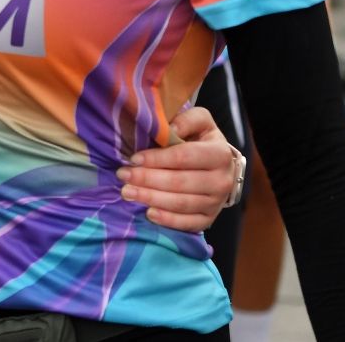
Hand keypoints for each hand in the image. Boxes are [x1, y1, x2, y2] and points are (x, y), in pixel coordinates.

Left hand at [116, 106, 237, 231]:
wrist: (222, 167)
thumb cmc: (202, 141)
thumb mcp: (199, 122)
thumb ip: (186, 120)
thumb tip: (169, 130)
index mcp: (219, 154)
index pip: (184, 157)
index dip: (156, 158)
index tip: (133, 158)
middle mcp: (222, 181)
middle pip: (179, 182)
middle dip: (147, 179)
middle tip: (123, 175)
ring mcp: (216, 203)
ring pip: (181, 204)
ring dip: (151, 198)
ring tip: (127, 192)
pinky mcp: (210, 219)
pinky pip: (188, 224)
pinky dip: (167, 220)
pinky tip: (148, 213)